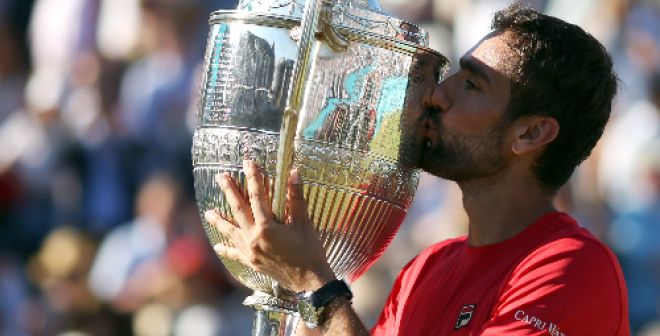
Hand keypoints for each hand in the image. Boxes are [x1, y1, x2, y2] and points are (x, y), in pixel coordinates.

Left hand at [204, 160, 335, 291]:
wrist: (309, 282)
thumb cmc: (309, 251)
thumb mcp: (304, 223)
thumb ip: (296, 198)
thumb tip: (294, 173)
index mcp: (266, 227)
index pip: (257, 196)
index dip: (253, 178)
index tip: (248, 163)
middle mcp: (254, 238)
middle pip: (238, 210)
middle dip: (229, 191)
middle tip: (220, 177)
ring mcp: (250, 251)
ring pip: (231, 232)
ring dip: (220, 221)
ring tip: (209, 212)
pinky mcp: (252, 262)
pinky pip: (235, 254)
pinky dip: (226, 249)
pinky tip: (218, 245)